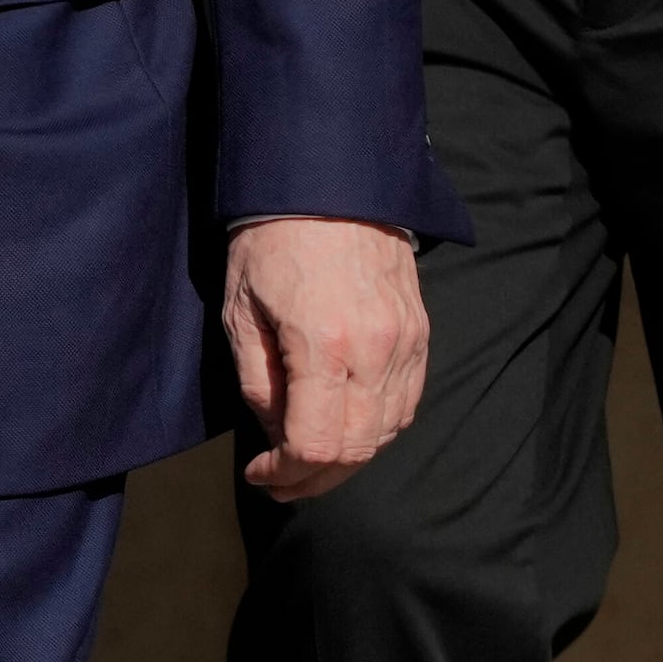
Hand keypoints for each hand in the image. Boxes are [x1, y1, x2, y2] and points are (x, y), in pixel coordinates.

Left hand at [226, 216, 429, 501]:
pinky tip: (345, 425)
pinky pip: (406, 403)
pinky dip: (376, 427)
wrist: (332, 180)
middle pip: (357, 450)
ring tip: (308, 460)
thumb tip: (276, 436)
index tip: (261, 473)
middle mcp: (377, 351)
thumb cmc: (272, 239)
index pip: (317, 445)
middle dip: (316, 479)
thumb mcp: (241, 310)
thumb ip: (259, 383)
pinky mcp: (420, 333)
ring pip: (387, 433)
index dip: (287, 473)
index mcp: (325, 346)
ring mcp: (406, 343)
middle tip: (281, 481)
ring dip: (348, 458)